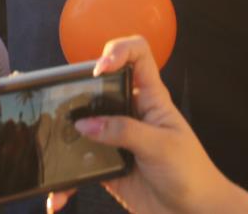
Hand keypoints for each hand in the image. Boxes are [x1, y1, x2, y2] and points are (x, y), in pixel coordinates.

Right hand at [51, 37, 247, 213]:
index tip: (100, 68)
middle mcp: (132, 113)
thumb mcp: (161, 146)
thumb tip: (86, 124)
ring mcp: (117, 139)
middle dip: (79, 92)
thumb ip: (124, 131)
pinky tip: (61, 194)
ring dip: (67, 137)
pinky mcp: (108, 165)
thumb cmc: (192, 173)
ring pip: (85, 126)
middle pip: (101, 88)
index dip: (118, 51)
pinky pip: (80, 165)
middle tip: (63, 106)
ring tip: (53, 147)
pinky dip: (68, 180)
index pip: (137, 55)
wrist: (194, 212)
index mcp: (152, 97)